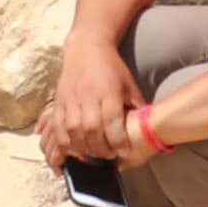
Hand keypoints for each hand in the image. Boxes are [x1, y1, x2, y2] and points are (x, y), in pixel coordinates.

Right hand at [38, 43, 141, 163]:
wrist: (86, 49)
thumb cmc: (111, 69)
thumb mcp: (129, 85)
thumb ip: (137, 108)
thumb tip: (150, 129)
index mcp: (109, 92)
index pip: (112, 122)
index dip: (118, 141)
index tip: (124, 152)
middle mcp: (88, 96)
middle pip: (92, 129)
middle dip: (101, 149)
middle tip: (109, 157)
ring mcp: (71, 100)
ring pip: (73, 130)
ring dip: (83, 148)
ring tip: (92, 155)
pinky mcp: (59, 102)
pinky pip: (57, 126)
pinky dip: (64, 141)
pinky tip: (72, 149)